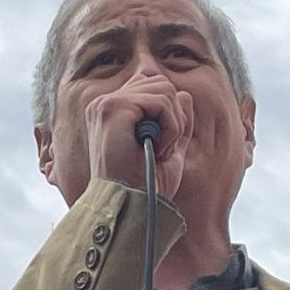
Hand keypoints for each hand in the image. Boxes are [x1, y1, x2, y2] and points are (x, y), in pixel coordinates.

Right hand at [85, 71, 193, 197]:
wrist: (131, 206)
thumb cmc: (146, 186)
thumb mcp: (168, 149)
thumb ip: (175, 121)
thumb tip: (184, 95)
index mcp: (113, 111)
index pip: (151, 85)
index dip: (169, 113)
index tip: (161, 146)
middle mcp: (105, 103)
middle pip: (160, 82)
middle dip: (173, 116)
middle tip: (162, 149)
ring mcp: (106, 104)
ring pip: (164, 89)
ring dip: (173, 123)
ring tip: (159, 150)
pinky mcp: (114, 108)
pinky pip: (161, 101)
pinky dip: (171, 127)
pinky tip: (158, 150)